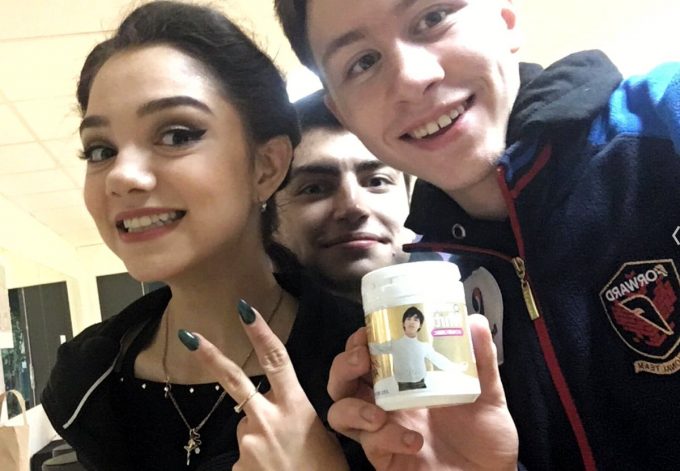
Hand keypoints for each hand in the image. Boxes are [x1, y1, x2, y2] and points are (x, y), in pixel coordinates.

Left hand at [185, 301, 348, 470]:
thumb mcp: (321, 435)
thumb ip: (293, 415)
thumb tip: (274, 411)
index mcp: (296, 407)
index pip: (277, 360)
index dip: (260, 333)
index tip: (244, 309)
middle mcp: (267, 419)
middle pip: (235, 380)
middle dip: (211, 355)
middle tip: (190, 336)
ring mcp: (249, 442)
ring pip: (245, 428)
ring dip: (257, 437)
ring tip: (282, 459)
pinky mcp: (237, 465)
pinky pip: (242, 456)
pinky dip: (254, 462)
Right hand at [327, 314, 517, 470]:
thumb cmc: (485, 433)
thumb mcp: (487, 392)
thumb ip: (481, 360)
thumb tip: (476, 322)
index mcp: (403, 382)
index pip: (368, 357)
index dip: (359, 342)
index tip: (369, 329)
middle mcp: (386, 404)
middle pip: (342, 382)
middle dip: (344, 366)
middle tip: (363, 359)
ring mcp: (383, 431)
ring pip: (340, 414)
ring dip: (352, 407)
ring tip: (377, 412)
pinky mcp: (386, 458)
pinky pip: (371, 446)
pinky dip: (387, 438)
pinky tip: (413, 440)